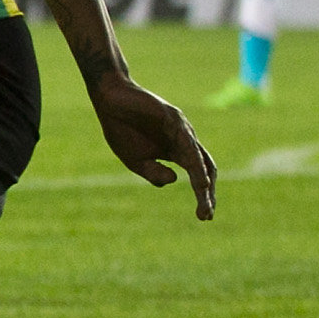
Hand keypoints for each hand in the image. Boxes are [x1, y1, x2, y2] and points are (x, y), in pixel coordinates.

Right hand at [87, 69, 215, 219]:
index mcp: (177, 152)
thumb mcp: (134, 160)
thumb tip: (174, 181)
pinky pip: (187, 143)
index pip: (198, 175)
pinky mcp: (173, 118)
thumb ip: (154, 173)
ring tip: (205, 197)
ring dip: (203, 180)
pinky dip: (194, 161)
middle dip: (208, 193)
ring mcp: (181, 129)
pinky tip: (196, 175)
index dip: (204, 196)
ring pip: (199, 158)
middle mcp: (185, 141)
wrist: (109, 100)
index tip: (204, 217)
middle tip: (206, 214)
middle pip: (206, 169)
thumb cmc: (121, 129)